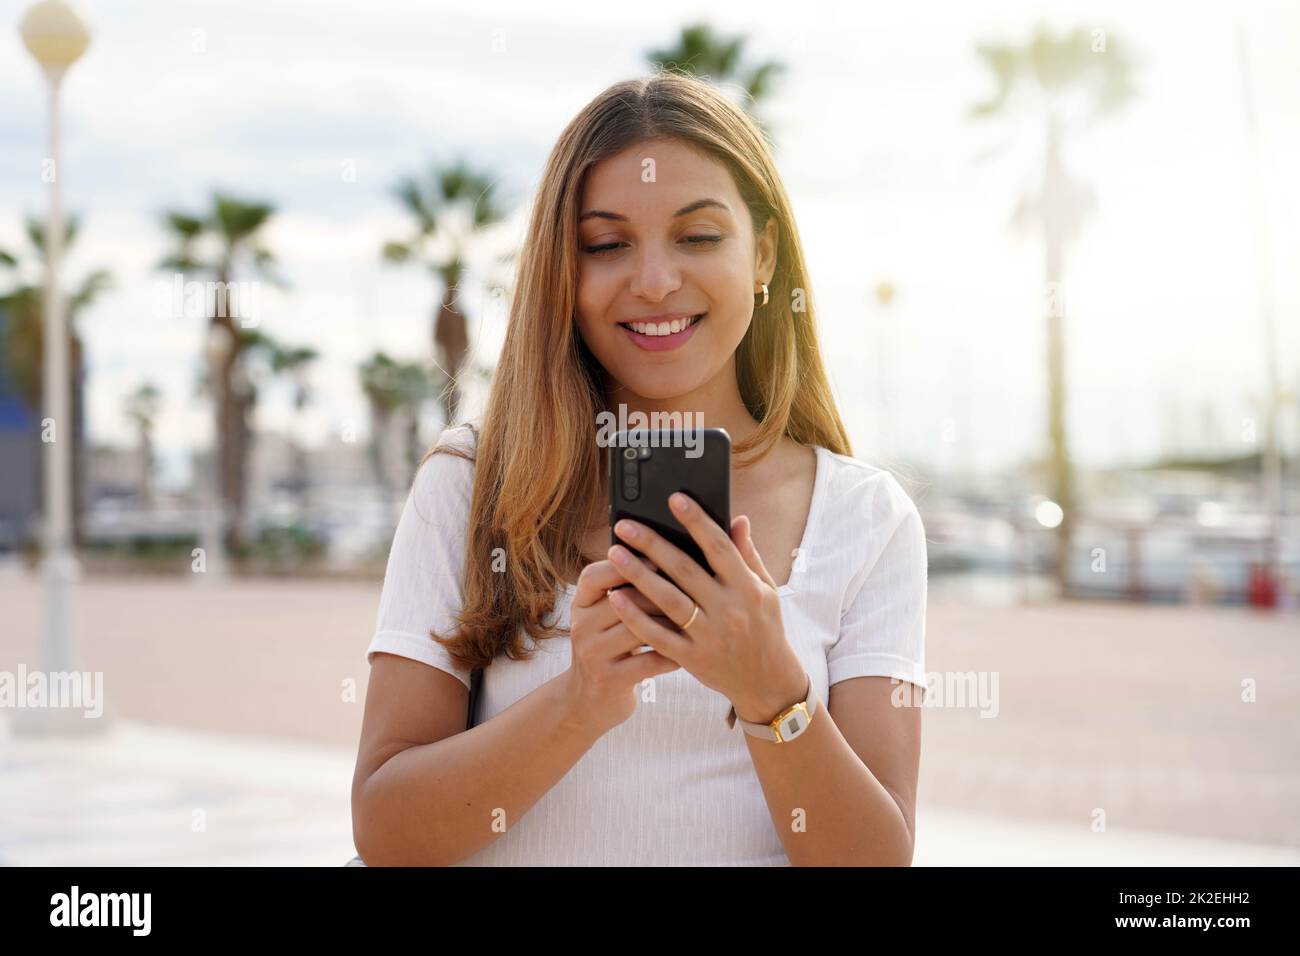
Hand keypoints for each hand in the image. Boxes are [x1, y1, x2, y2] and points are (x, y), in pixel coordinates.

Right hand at [566, 556, 681, 733]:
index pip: (595, 576)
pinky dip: (671, 655)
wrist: (588, 700)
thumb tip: (666, 554)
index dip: (623, 565)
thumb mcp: (604, 616)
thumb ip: (626, 588)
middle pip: (625, 600)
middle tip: (696, 587)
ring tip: (697, 617)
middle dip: (662, 594)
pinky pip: (649, 662)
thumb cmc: (610, 646)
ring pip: (639, 630)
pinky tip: (689, 651)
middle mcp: (581, 627)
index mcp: (581, 604)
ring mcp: (593, 655)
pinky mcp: (609, 680)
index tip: (655, 558)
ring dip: (671, 623)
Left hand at [605, 493, 806, 724]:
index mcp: (747, 588)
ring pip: (667, 600)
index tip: (674, 499)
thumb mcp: (765, 590)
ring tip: (613, 553)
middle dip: (652, 544)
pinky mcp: (692, 658)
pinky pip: (658, 635)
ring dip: (637, 575)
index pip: (719, 547)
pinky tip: (616, 597)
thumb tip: (738, 519)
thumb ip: (748, 555)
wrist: (767, 682)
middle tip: (625, 526)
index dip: (696, 521)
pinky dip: (635, 616)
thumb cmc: (765, 628)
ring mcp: (708, 636)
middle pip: (684, 570)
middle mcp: (728, 610)